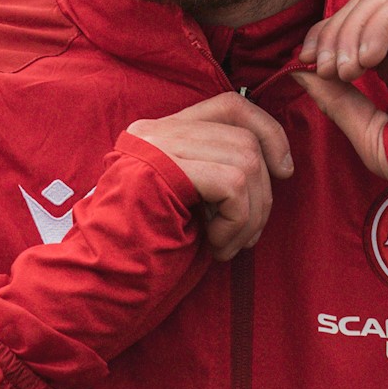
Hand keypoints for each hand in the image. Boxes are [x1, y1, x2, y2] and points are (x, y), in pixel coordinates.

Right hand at [125, 92, 293, 260]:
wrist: (104, 282)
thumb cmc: (147, 254)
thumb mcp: (188, 203)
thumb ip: (218, 172)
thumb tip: (278, 163)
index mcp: (160, 134)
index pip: (230, 106)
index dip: (268, 132)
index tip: (283, 170)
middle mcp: (156, 132)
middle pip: (244, 138)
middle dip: (263, 193)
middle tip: (247, 236)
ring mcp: (157, 148)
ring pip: (246, 160)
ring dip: (250, 215)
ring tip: (228, 246)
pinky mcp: (162, 170)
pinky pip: (233, 184)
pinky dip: (238, 222)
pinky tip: (217, 247)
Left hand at [293, 0, 387, 183]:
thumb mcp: (375, 138)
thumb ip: (338, 104)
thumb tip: (298, 71)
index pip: (350, 34)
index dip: (322, 41)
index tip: (306, 65)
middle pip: (359, 11)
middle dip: (331, 33)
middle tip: (324, 67)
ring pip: (378, 2)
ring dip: (350, 30)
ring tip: (347, 69)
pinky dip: (376, 24)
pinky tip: (367, 58)